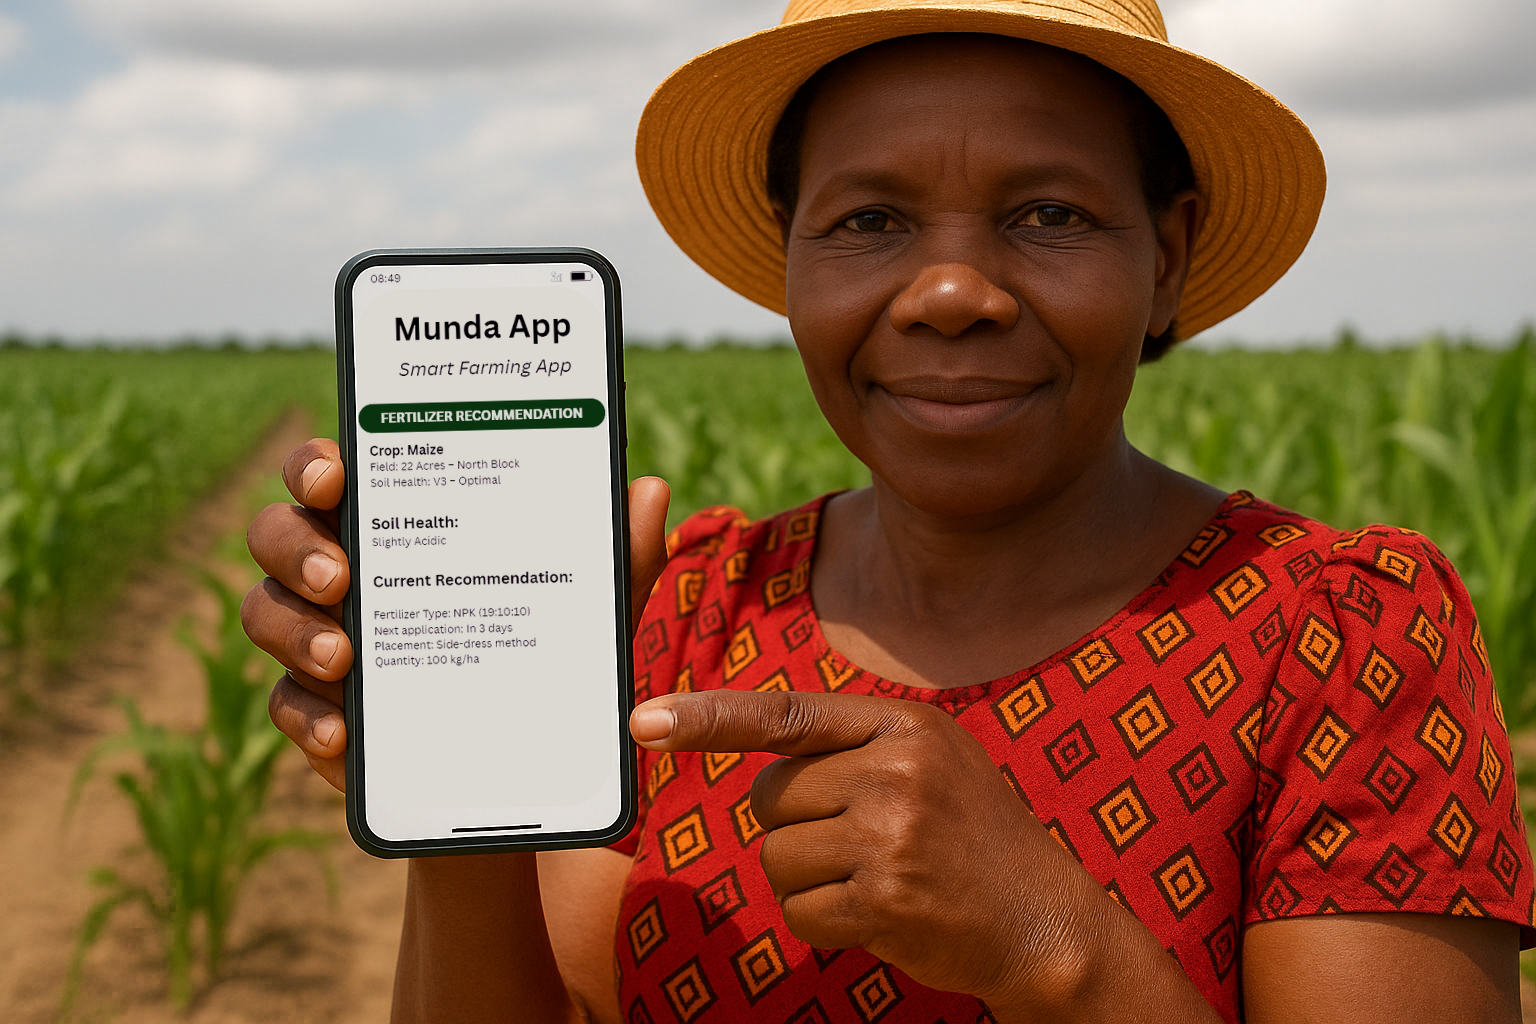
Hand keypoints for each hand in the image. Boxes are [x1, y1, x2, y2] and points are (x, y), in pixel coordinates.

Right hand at [242, 437, 671, 791]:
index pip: (335, 475)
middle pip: (277, 534)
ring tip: (345, 659)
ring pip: (266, 614)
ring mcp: (324, 642)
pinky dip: (308, 718)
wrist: (523, 770)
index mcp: (402, 525)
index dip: (315, 464)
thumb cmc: (548, 656)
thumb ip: (617, 556)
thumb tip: (653, 490)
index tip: (335, 475)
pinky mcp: (322, 714)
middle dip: (295, 547)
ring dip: (293, 630)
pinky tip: (343, 734)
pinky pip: (286, 707)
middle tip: (341, 576)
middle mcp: (348, 573)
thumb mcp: (590, 611)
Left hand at [629, 690, 1110, 1011]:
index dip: (707, 719)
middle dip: (797, 827)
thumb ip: (851, 744)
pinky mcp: (883, 902)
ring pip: (776, 858)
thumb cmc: (974, 835)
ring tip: (876, 877)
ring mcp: (890, 839)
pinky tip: (878, 913)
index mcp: (902, 726)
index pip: (784, 715)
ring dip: (810, 879)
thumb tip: (751, 747)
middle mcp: (895, 773)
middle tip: (863, 841)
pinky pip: (799, 911)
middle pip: (769, 799)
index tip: (643, 722)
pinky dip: (825, 921)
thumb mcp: (929, 759)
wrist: (1045, 921)